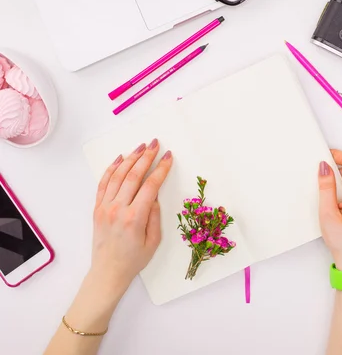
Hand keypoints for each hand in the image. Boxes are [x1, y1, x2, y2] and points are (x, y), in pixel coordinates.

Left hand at [91, 138, 172, 296]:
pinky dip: (111, 168)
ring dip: (130, 158)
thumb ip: (154, 216)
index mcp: (134, 218)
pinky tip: (120, 158)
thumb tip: (154, 195)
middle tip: (155, 144)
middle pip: (133, 175)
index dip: (161, 169)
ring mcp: (105, 207)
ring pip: (117, 176)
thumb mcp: (153, 241)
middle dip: (146, 157)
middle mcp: (118, 209)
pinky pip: (103, 183)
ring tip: (141, 147)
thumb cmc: (133, 260)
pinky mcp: (97, 208)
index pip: (150, 186)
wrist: (107, 273)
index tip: (168, 157)